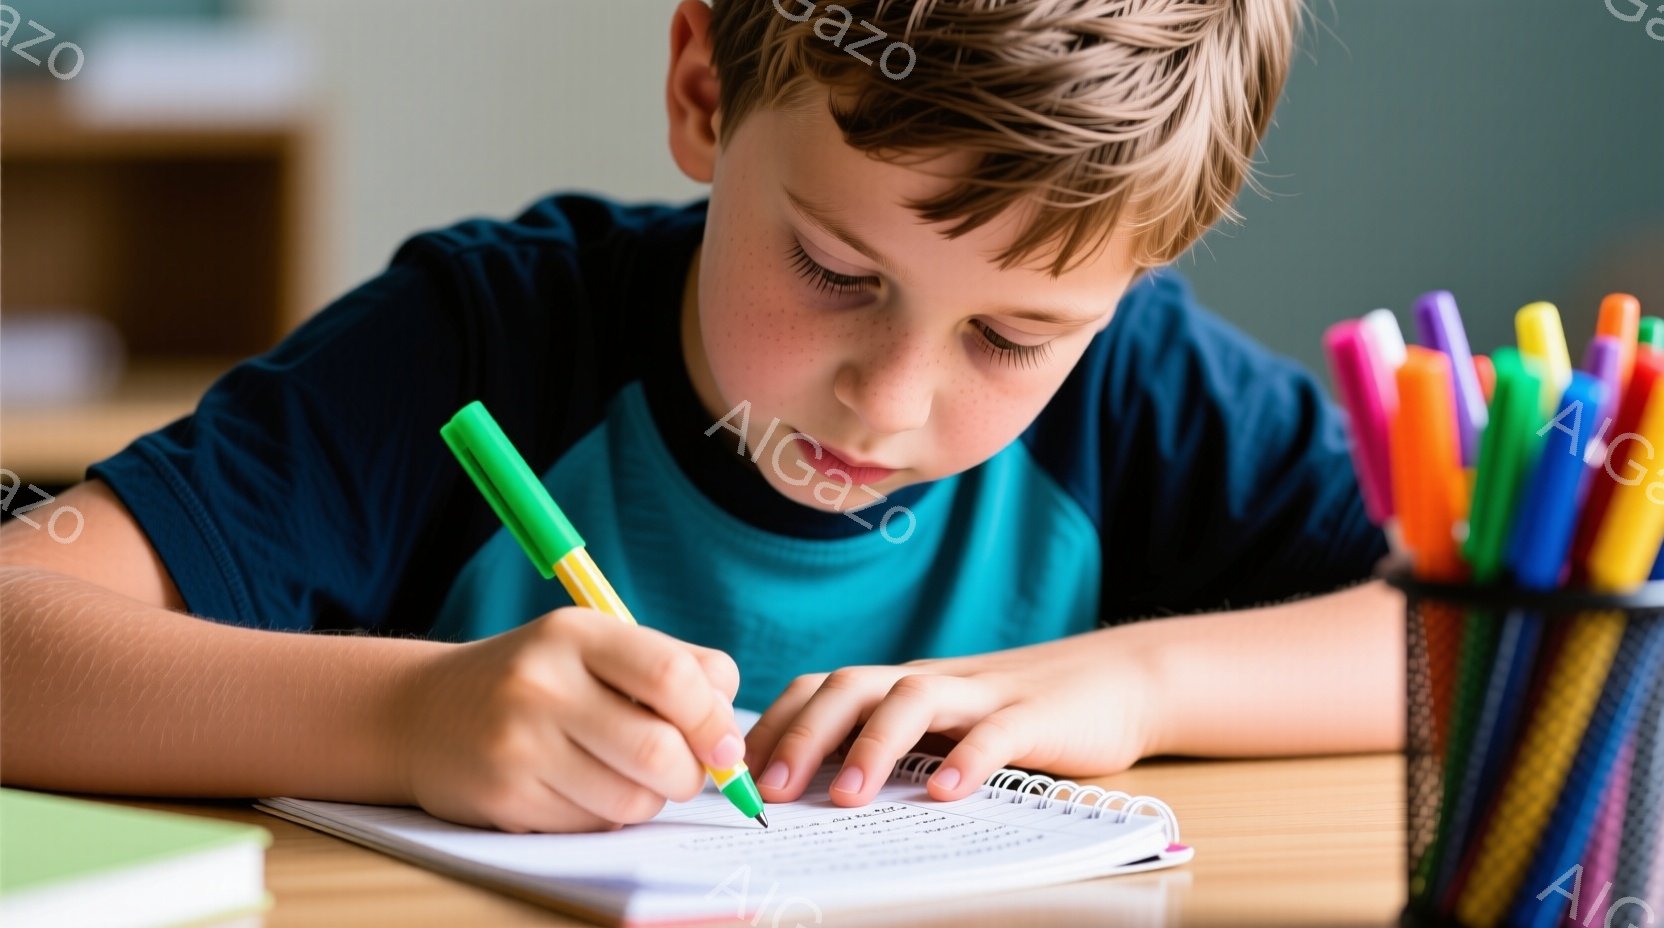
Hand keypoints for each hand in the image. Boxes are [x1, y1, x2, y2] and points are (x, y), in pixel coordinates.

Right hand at [392, 608, 742, 831]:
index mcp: (576, 632)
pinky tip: (579, 790)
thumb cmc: (537, 680)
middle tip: (683, 772)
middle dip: (690, 774)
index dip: (714, 719)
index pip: (673, 676)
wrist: (424, 712)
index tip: (725, 746)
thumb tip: (731, 735)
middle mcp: (543, 683)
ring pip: (632, 799)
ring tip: (624, 776)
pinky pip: (593, 825)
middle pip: (659, 749)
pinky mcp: (506, 796)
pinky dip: (606, 816)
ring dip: (649, 799)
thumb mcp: (595, 648)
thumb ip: (673, 671)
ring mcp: (520, 743)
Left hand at [743, 630, 1155, 806]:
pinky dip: (969, 759)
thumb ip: (890, 744)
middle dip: (805, 736)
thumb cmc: (1017, 714)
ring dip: (874, 747)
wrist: (1117, 679)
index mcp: (902, 683)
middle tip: (771, 792)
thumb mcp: (944, 726)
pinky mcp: (1036, 715)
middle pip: (854, 686)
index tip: (737, 773)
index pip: (822, 688)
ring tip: (845, 799)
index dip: (777, 725)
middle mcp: (932, 680)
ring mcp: (983, 693)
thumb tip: (810, 785)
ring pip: (915, 700)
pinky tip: (946, 792)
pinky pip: (997, 733)